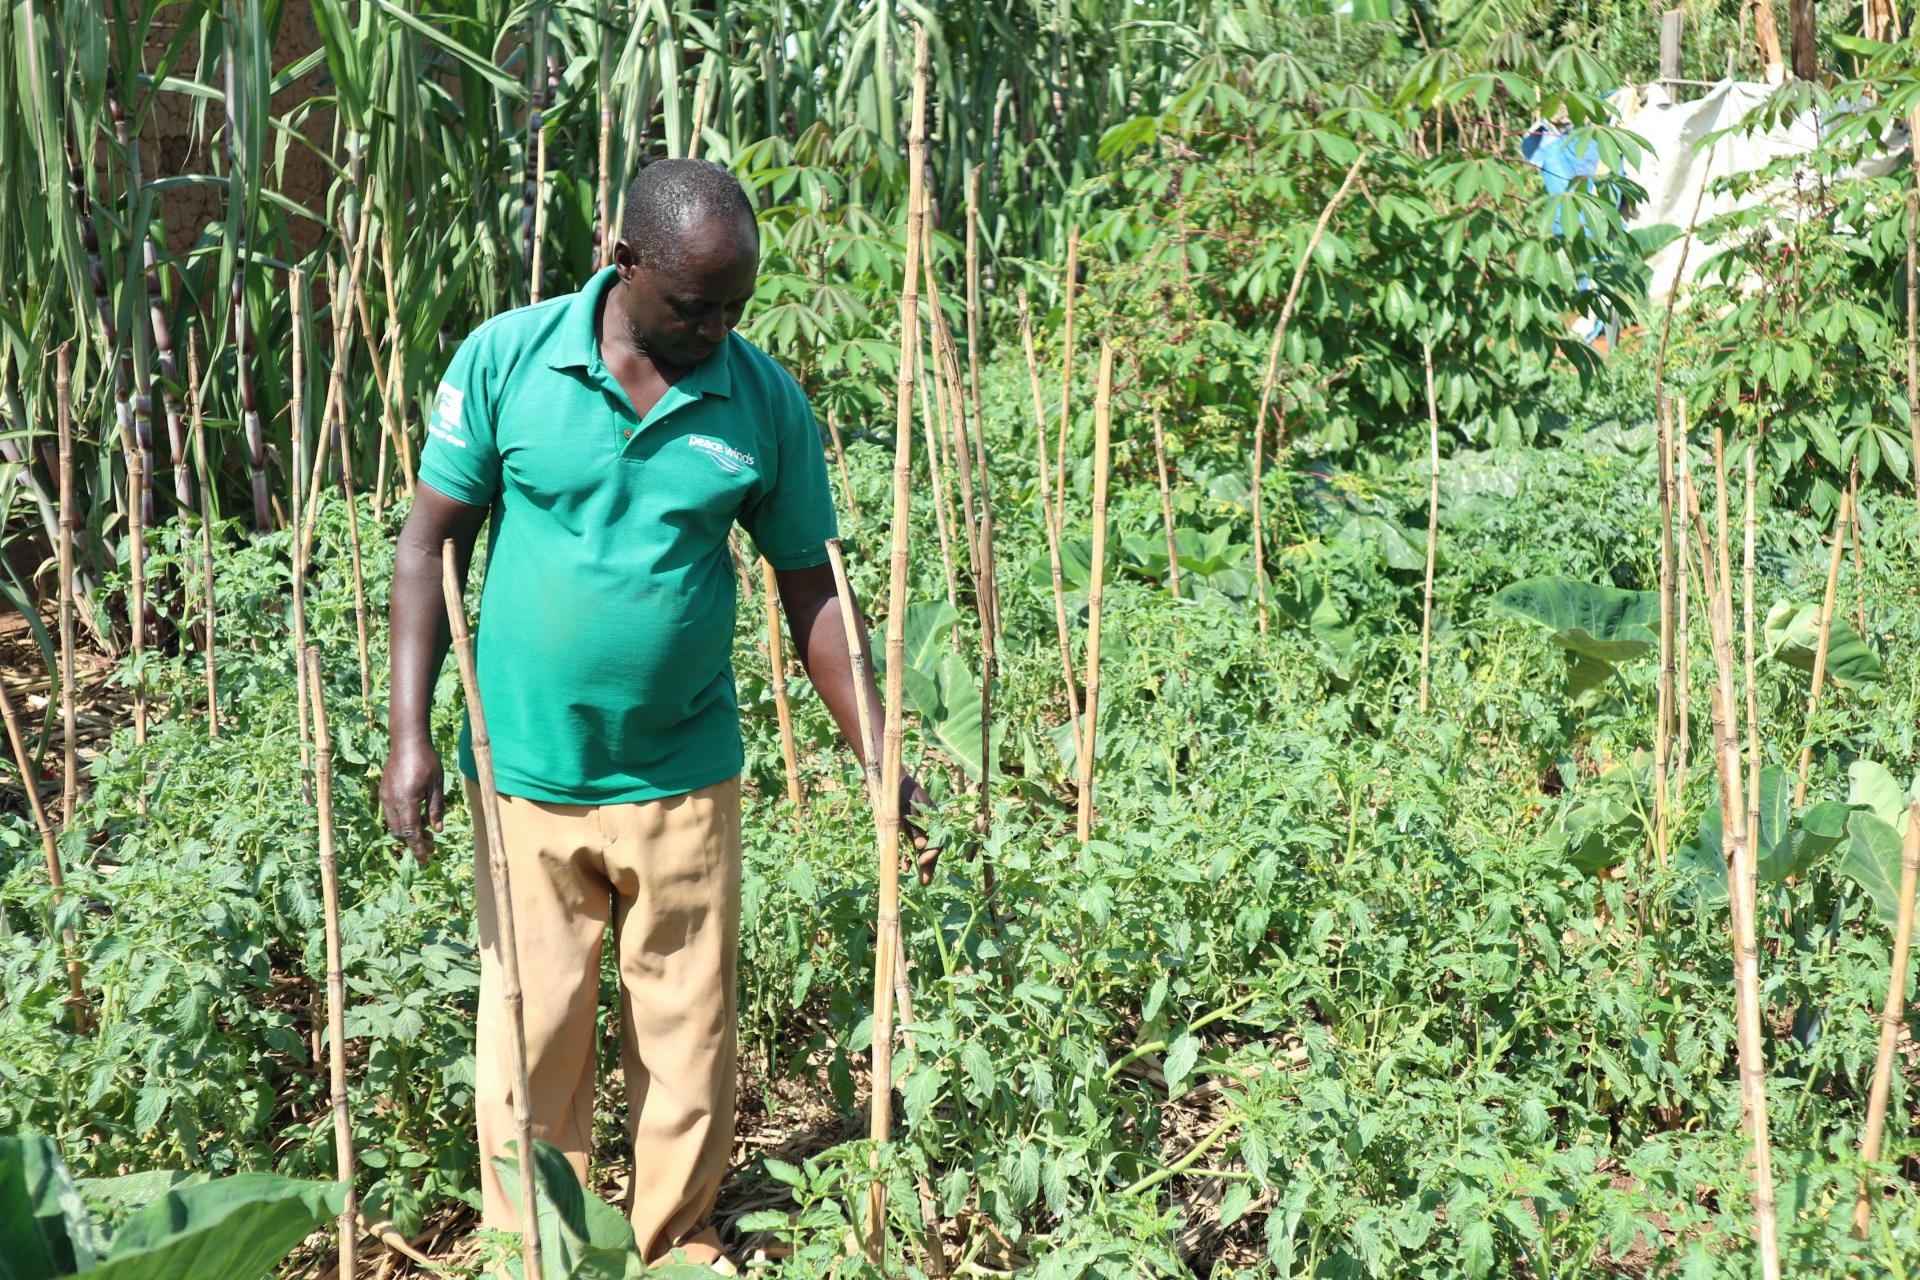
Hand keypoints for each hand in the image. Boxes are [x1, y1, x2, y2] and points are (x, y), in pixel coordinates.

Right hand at [379, 735, 443, 864]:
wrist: (407, 740)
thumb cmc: (427, 761)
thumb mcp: (437, 786)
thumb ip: (436, 809)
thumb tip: (437, 831)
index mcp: (406, 801)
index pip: (411, 833)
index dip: (418, 848)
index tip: (426, 860)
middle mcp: (391, 801)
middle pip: (400, 832)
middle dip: (414, 842)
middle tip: (432, 845)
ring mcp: (385, 796)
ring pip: (393, 824)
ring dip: (408, 831)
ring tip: (426, 832)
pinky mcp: (383, 791)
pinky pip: (391, 813)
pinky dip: (402, 820)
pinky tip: (416, 816)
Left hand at [900, 773, 936, 884]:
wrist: (891, 782)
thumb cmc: (900, 791)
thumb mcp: (906, 808)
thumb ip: (914, 827)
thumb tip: (921, 846)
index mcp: (934, 817)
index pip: (938, 839)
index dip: (932, 853)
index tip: (922, 861)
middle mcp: (929, 824)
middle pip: (932, 848)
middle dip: (928, 865)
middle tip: (924, 881)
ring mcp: (919, 828)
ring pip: (922, 850)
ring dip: (918, 864)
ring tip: (915, 878)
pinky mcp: (909, 831)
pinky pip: (911, 846)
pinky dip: (908, 856)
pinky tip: (904, 866)